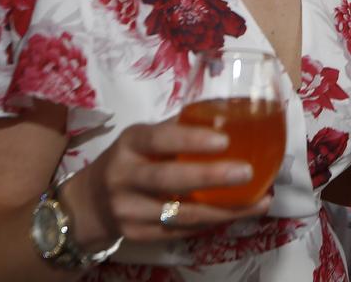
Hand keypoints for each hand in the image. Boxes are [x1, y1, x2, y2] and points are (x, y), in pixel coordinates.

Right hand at [61, 118, 271, 247]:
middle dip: (210, 177)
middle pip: (167, 179)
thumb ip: (179, 127)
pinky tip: (238, 214)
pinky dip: (213, 223)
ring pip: (181, 214)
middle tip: (247, 172)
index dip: (190, 140)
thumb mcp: (143, 138)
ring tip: (259, 202)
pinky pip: (182, 232)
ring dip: (224, 210)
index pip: (158, 139)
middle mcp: (124, 176)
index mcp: (130, 143)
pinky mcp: (139, 235)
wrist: (91, 203)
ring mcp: (129, 210)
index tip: (224, 140)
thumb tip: (228, 114)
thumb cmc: (130, 160)